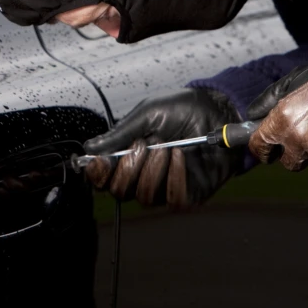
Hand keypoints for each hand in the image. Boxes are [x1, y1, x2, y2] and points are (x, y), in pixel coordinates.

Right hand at [83, 88, 241, 209]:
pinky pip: (173, 197)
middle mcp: (144, 175)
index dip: (97, 174)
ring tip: (165, 147)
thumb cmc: (183, 110)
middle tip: (141, 146)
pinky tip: (180, 156)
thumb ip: (119, 134)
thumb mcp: (147, 115)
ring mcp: (166, 186)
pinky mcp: (188, 194)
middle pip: (120, 192)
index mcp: (129, 156)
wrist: (218, 111)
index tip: (99, 161)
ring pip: (145, 197)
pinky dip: (174, 176)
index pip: (104, 178)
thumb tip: (90, 148)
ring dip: (152, 170)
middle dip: (127, 169)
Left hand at [247, 63, 307, 170]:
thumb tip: (252, 115)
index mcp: (284, 121)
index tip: (265, 151)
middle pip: (290, 162)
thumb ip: (269, 100)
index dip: (262, 149)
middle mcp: (301, 141)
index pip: (260, 146)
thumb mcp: (293, 81)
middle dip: (293, 154)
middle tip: (304, 138)